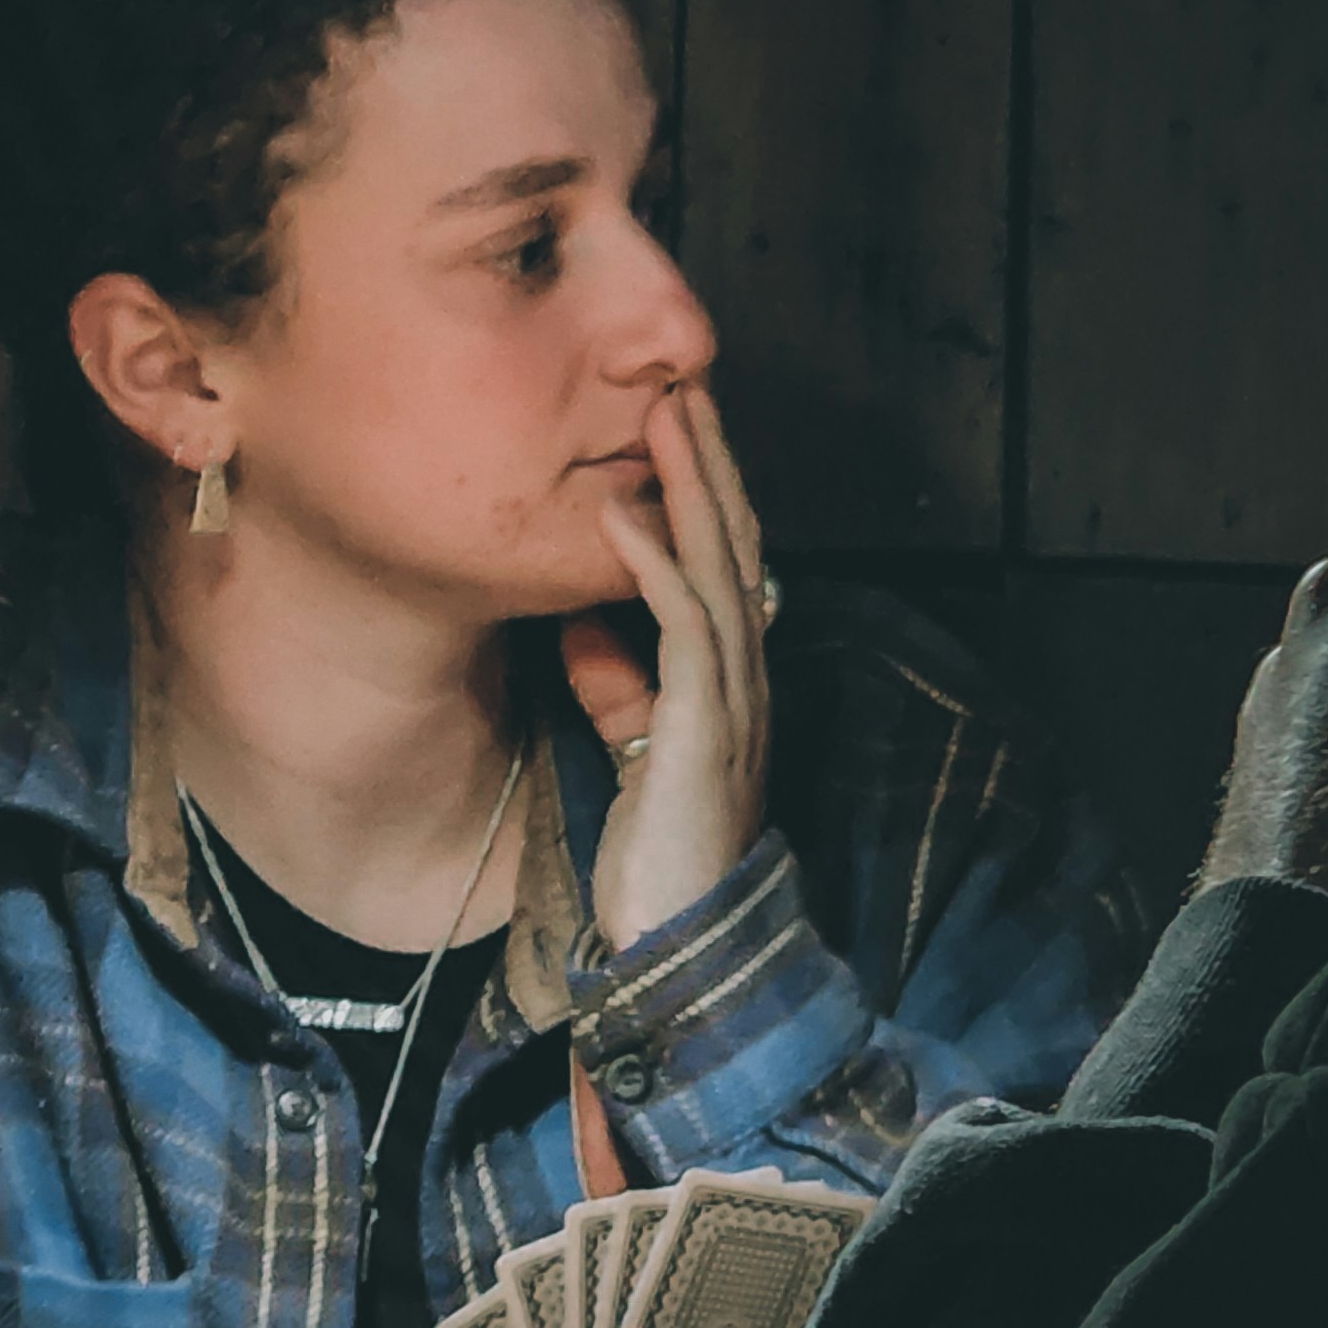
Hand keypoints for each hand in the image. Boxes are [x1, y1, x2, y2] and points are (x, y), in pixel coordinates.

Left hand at [563, 382, 771, 951]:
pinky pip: (683, 629)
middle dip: (708, 462)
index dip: (707, 490)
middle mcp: (744, 676)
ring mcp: (731, 699)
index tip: (677, 423)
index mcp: (732, 678)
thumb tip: (583, 623)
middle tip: (680, 384)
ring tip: (661, 415)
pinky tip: (623, 516)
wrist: (684, 944)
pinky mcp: (702, 729)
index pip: (726, 561)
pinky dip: (652, 565)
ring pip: (717, 568)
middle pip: (734, 544)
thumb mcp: (635, 749)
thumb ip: (618, 685)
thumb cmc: (659, 854)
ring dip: (689, 488)